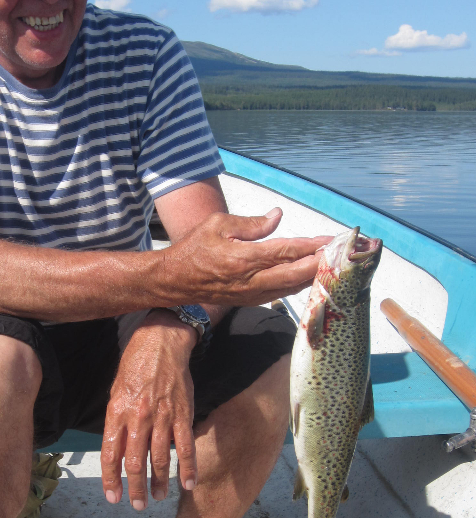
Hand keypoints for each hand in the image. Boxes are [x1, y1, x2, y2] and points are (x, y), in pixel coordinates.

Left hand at [101, 313, 197, 509]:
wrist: (161, 342)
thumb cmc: (135, 365)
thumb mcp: (116, 390)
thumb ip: (117, 420)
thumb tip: (117, 448)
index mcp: (117, 411)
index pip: (111, 454)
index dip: (111, 479)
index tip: (113, 496)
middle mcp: (138, 417)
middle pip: (135, 462)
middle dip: (135, 488)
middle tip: (137, 505)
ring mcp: (162, 417)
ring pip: (160, 459)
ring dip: (158, 483)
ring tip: (157, 498)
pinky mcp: (183, 414)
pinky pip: (185, 447)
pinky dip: (188, 468)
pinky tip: (188, 484)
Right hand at [161, 208, 330, 305]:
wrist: (174, 281)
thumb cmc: (194, 248)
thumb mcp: (218, 224)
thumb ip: (251, 223)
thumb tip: (278, 216)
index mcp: (243, 258)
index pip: (285, 251)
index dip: (311, 245)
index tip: (331, 239)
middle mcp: (250, 280)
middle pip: (296, 275)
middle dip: (322, 265)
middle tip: (342, 255)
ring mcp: (251, 294)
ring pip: (291, 287)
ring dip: (314, 276)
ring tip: (333, 264)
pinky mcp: (250, 301)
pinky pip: (281, 293)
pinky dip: (299, 285)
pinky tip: (311, 276)